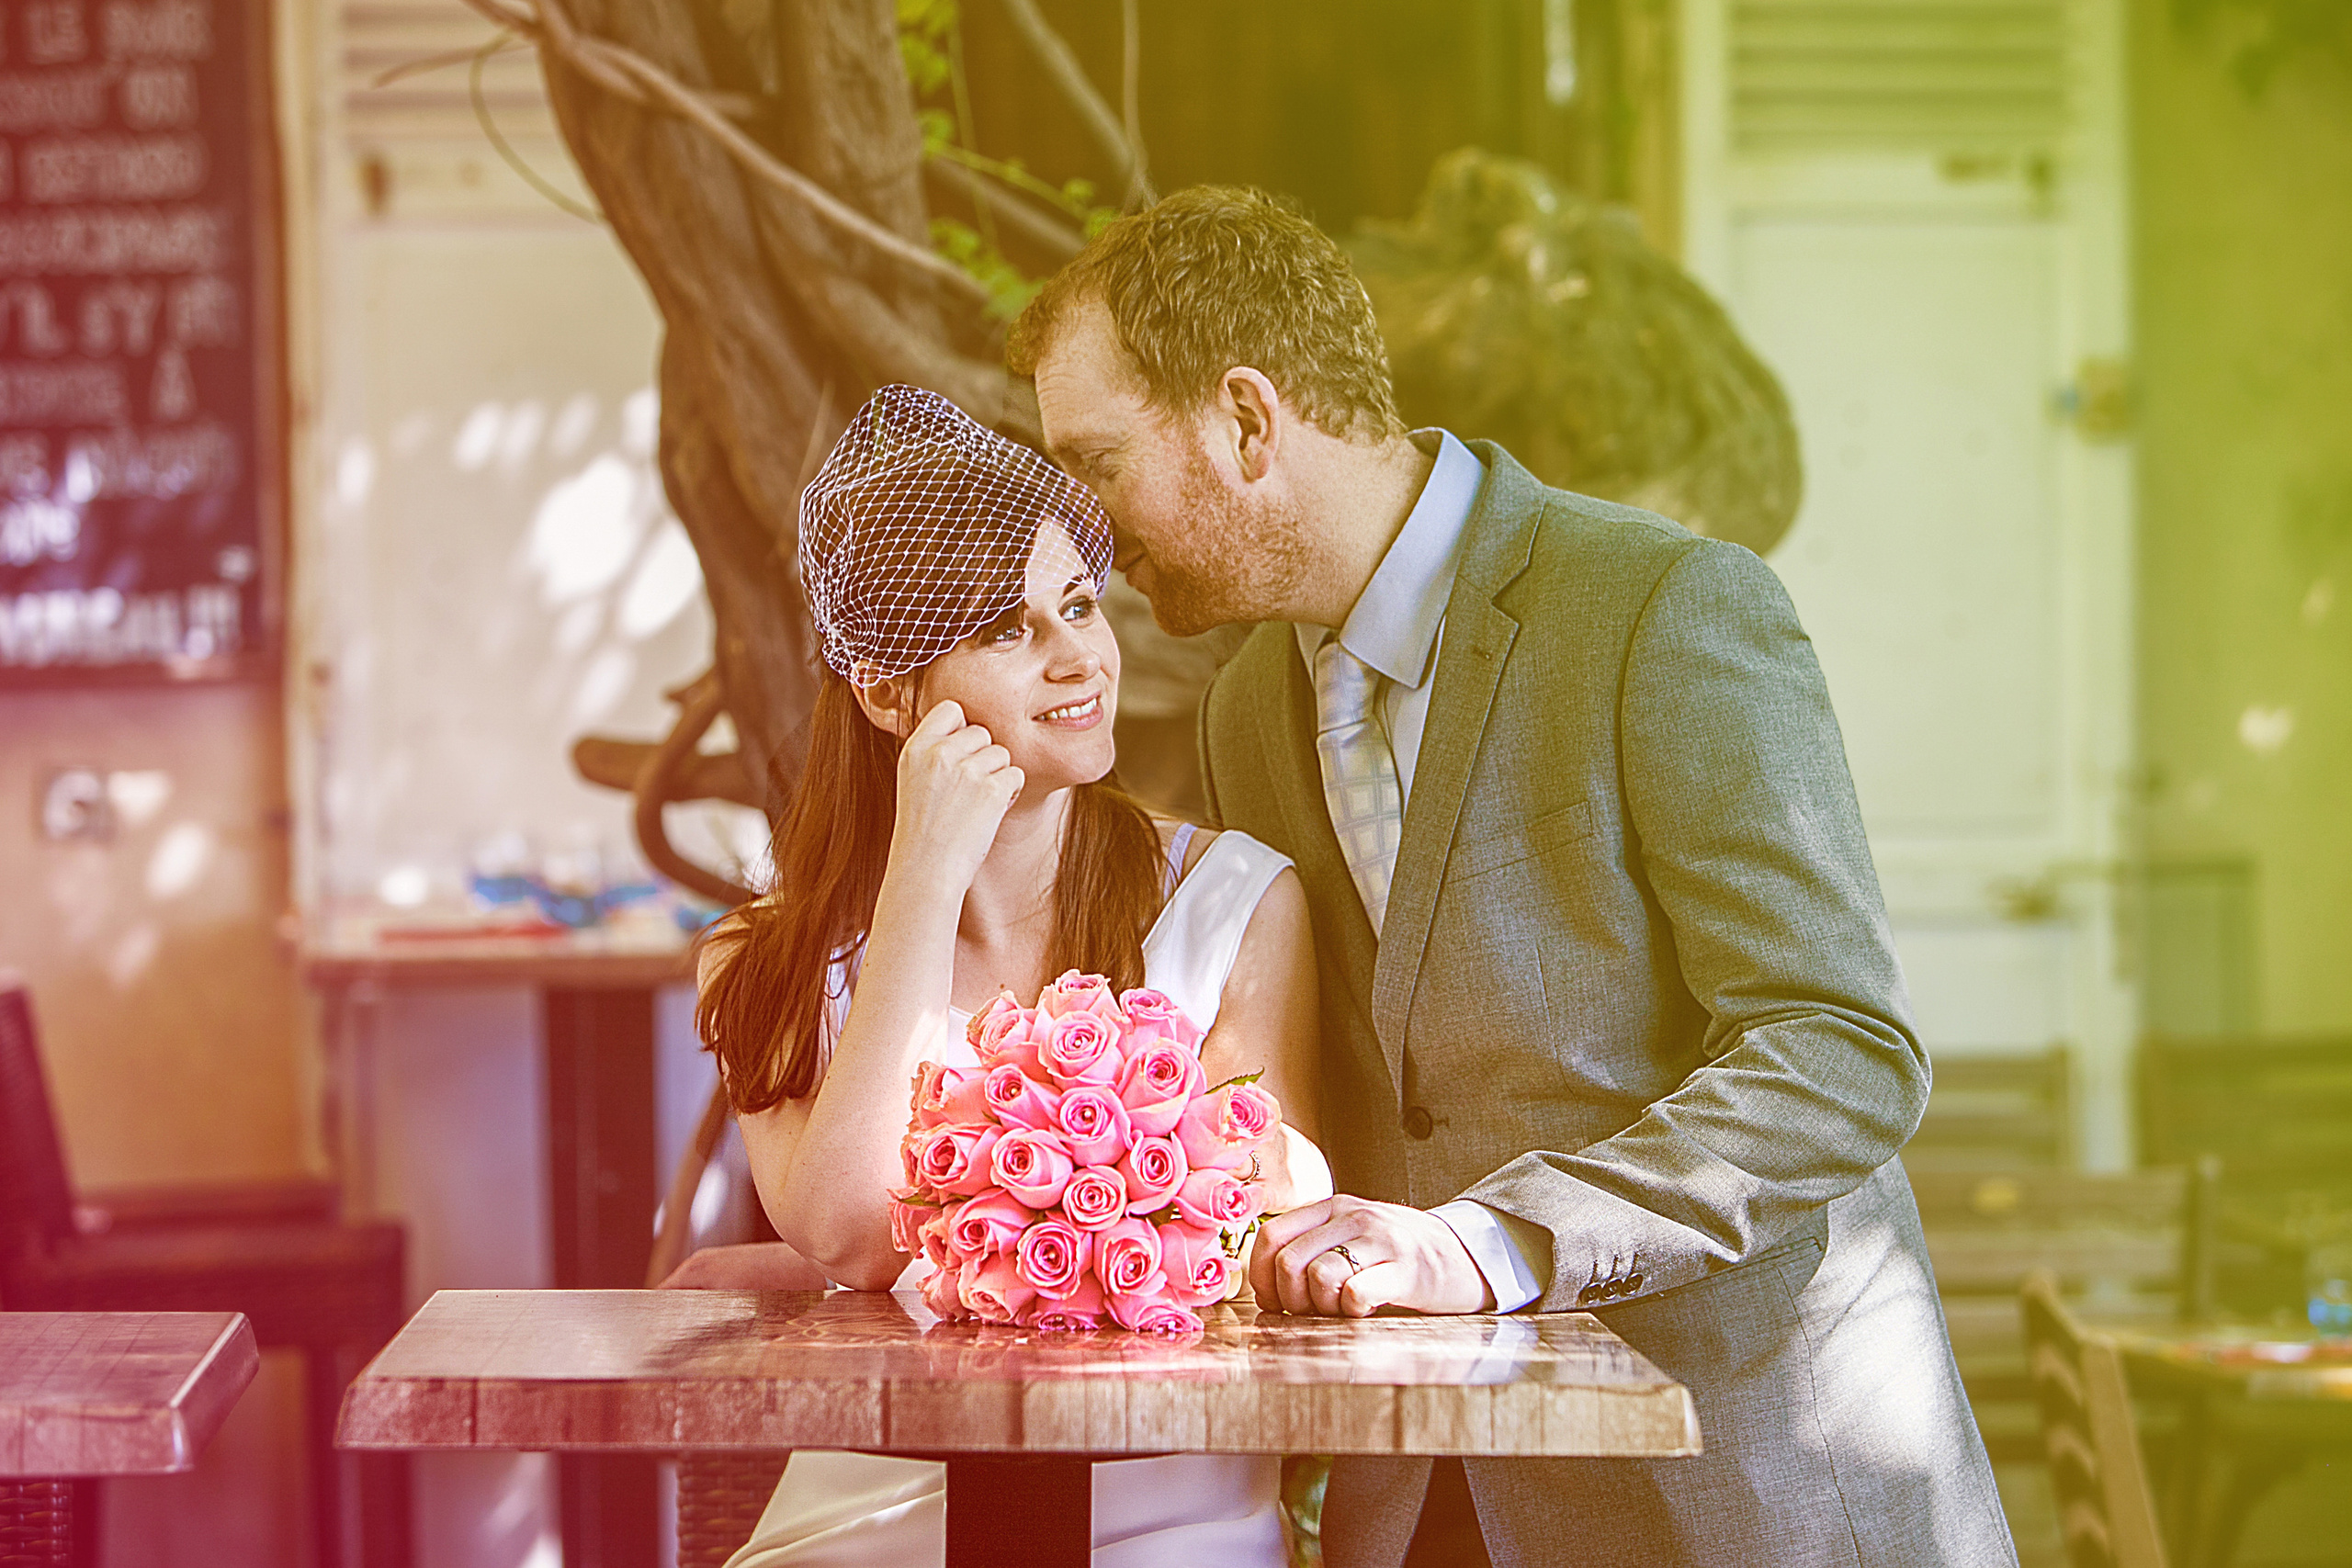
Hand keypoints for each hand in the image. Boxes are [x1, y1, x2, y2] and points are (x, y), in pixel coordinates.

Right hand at [888, 700, 1023, 893]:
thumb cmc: (922, 831)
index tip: (960, 754)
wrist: (925, 872)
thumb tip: (970, 730)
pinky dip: (1010, 794)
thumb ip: (935, 752)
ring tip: (975, 805)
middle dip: (982, 757)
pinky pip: (1015, 775)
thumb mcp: (913, 780)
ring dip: (997, 777)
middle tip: (968, 791)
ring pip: (1002, 754)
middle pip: (982, 732)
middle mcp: (940, 753)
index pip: (951, 709)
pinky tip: (989, 814)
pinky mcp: (991, 789)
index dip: (962, 728)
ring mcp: (967, 770)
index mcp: (916, 748)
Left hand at [1248, 1195, 1494, 1316]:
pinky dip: (1351, 1311)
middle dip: (1291, 1301)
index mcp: (1332, 1207)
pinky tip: (1366, 1310)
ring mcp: (1380, 1239)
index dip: (1261, 1277)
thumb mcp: (1352, 1236)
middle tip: (1313, 1312)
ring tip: (1343, 1309)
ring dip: (1322, 1306)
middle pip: (1289, 1262)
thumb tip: (1265, 1286)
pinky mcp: (1406, 1268)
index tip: (1276, 1303)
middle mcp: (1353, 1216)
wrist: (1467, 1254)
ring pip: (1317, 1276)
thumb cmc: (1399, 1255)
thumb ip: (1313, 1246)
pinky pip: (1355, 1292)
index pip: (1271, 1235)